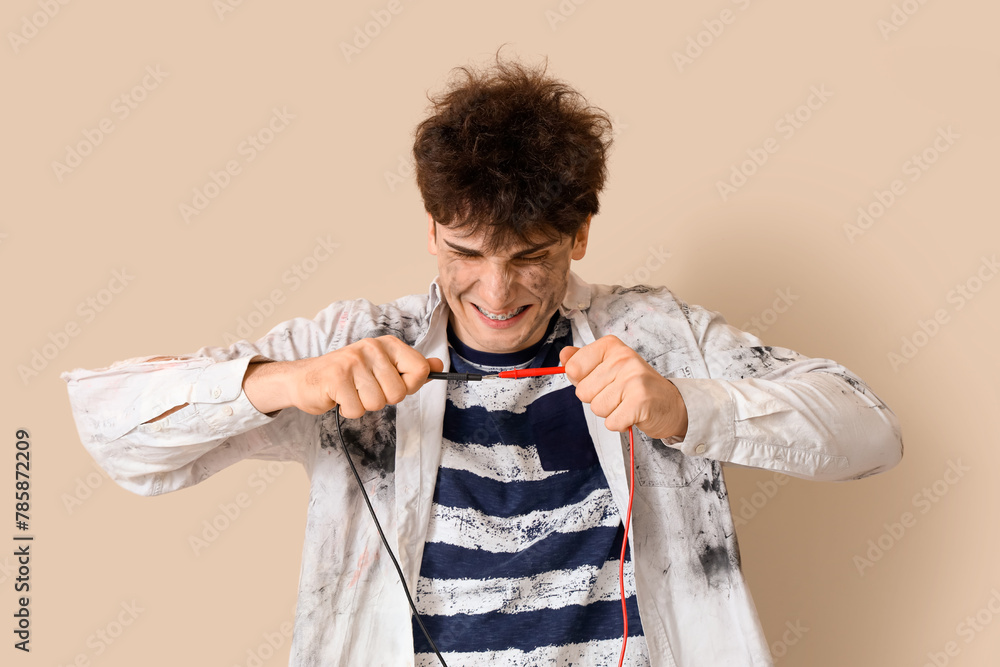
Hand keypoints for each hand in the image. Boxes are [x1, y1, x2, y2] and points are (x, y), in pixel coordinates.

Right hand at [245, 336, 442, 417]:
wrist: (306, 379)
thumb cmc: (348, 376)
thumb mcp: (382, 368)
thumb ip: (410, 368)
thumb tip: (438, 365)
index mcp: (388, 344)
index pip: (420, 370)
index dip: (410, 386)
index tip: (393, 384)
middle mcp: (372, 348)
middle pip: (399, 392)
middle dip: (383, 399)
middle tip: (366, 389)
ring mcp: (353, 361)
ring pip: (378, 403)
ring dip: (364, 405)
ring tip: (352, 392)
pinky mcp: (336, 377)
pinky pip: (358, 410)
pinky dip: (349, 410)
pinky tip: (340, 396)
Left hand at [559, 335, 687, 439]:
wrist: (672, 404)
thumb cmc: (636, 386)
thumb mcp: (609, 367)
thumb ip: (583, 360)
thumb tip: (564, 355)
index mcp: (611, 346)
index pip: (573, 367)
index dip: (582, 381)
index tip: (602, 380)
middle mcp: (623, 358)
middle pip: (583, 391)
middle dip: (597, 399)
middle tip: (619, 395)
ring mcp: (633, 379)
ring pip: (596, 408)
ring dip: (610, 412)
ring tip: (626, 403)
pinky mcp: (640, 402)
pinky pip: (611, 422)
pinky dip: (620, 424)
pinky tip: (632, 414)